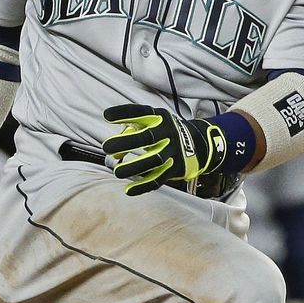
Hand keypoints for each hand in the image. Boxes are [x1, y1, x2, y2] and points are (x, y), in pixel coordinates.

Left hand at [102, 104, 226, 195]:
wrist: (197, 143)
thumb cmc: (163, 131)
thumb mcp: (151, 122)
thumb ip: (131, 129)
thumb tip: (113, 147)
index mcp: (159, 117)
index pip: (141, 112)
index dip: (124, 113)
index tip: (106, 116)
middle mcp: (168, 132)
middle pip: (147, 137)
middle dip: (126, 142)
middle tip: (106, 147)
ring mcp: (173, 151)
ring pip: (154, 160)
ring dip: (134, 167)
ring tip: (117, 172)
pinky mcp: (175, 168)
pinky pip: (159, 179)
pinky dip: (143, 186)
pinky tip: (128, 190)